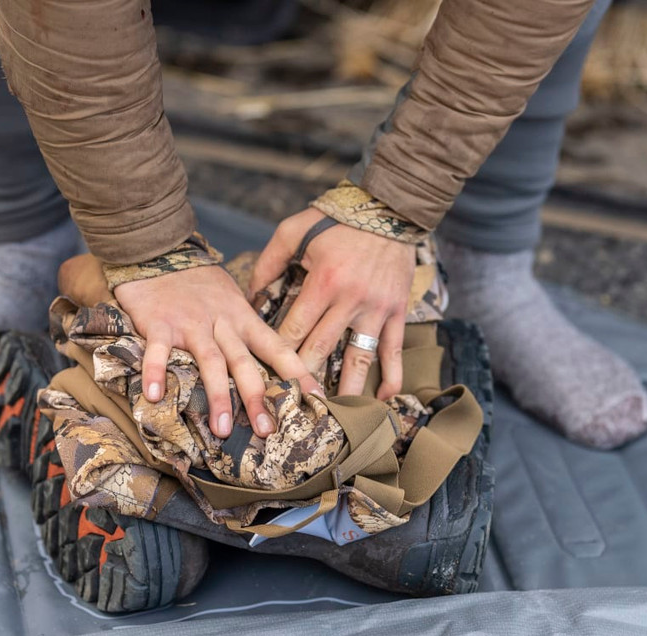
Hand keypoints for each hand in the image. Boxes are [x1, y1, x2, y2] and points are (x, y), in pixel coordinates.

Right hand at [114, 265, 323, 438]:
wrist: (161, 254)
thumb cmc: (201, 288)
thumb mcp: (234, 304)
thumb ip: (248, 334)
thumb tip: (275, 369)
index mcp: (244, 320)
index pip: (278, 349)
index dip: (298, 374)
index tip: (318, 401)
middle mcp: (222, 324)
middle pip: (244, 363)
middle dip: (257, 397)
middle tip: (268, 430)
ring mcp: (191, 325)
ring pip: (210, 361)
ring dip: (217, 396)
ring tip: (223, 429)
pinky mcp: (160, 325)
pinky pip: (159, 351)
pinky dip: (156, 372)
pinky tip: (155, 397)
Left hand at [250, 208, 415, 398]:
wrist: (388, 208)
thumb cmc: (336, 219)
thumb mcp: (295, 230)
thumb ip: (269, 261)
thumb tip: (249, 294)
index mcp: (323, 283)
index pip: (294, 329)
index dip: (278, 356)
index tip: (265, 379)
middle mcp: (350, 301)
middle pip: (321, 350)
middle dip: (304, 380)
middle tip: (289, 408)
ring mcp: (376, 309)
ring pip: (359, 358)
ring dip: (347, 389)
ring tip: (337, 416)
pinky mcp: (397, 311)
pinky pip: (394, 350)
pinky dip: (392, 375)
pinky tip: (383, 398)